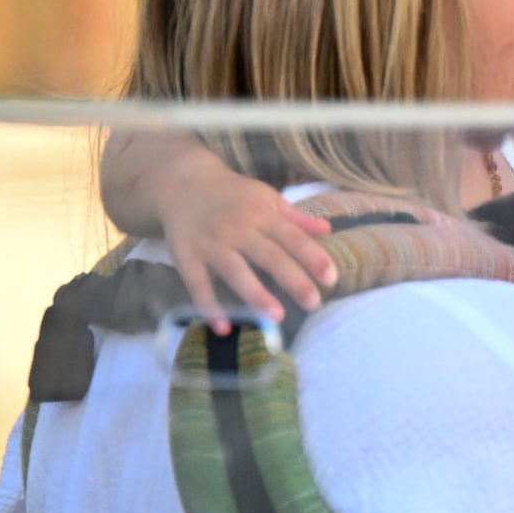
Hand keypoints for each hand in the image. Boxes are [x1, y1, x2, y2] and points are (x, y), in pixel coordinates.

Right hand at [163, 172, 334, 331]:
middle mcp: (238, 230)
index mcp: (262, 215)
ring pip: (236, 272)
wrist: (182, 184)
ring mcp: (211, 245)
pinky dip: (209, 307)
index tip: (331, 278)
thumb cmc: (232, 195)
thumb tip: (328, 230)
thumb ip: (295, 218)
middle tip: (313, 303)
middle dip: (293, 280)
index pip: (293, 238)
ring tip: (276, 317)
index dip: (313, 257)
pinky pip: (198, 285)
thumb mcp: (266, 198)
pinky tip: (223, 328)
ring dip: (255, 294)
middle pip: (269, 257)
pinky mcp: (186, 259)